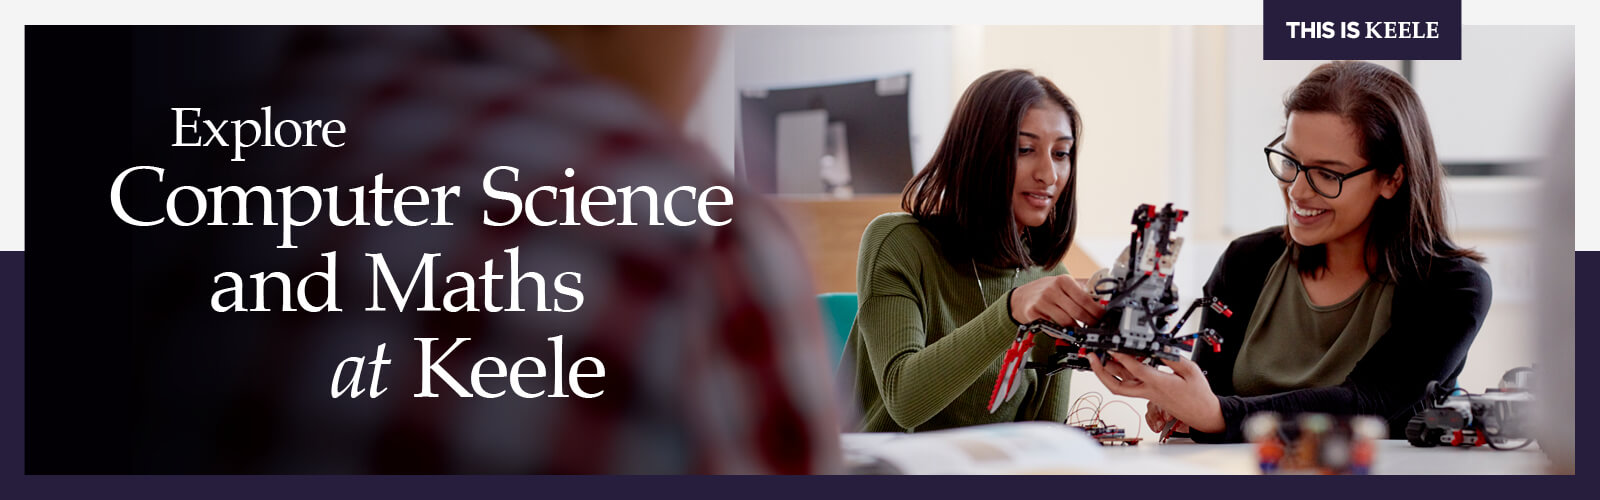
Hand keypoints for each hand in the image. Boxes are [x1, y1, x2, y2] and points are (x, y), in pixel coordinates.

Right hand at [1009, 275, 1104, 325]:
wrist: (1022, 297)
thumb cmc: (1047, 291)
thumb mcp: (1063, 284)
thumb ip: (1082, 289)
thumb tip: (1102, 299)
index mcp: (1063, 280)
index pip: (1085, 298)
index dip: (1096, 311)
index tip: (1103, 318)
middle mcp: (1052, 289)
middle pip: (1077, 311)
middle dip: (1090, 323)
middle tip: (1096, 328)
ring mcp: (1042, 301)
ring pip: (1066, 321)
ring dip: (1077, 330)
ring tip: (1083, 333)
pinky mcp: (1033, 313)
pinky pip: (1053, 327)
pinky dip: (1062, 333)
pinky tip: (1067, 334)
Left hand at [1087, 352, 1223, 433]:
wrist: (1202, 415)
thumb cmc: (1198, 395)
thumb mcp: (1191, 370)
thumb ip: (1172, 357)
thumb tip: (1158, 346)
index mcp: (1159, 384)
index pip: (1135, 369)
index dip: (1122, 357)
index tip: (1112, 346)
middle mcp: (1148, 391)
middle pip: (1117, 386)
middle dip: (1100, 372)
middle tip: (1092, 357)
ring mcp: (1147, 395)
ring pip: (1121, 386)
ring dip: (1108, 372)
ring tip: (1100, 356)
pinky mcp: (1148, 395)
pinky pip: (1129, 385)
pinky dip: (1121, 374)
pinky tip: (1119, 363)